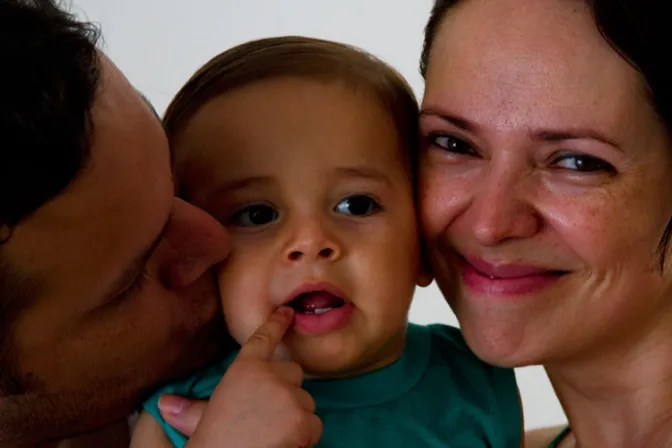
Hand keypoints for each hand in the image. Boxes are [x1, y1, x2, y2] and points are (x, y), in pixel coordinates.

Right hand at [158, 307, 321, 447]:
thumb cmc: (213, 442)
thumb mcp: (201, 418)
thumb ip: (190, 406)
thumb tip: (163, 403)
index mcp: (244, 369)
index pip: (263, 339)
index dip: (277, 323)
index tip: (288, 312)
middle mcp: (269, 375)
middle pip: (293, 372)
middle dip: (288, 391)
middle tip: (269, 415)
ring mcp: (289, 395)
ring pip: (306, 401)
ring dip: (297, 416)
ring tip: (273, 434)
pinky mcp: (303, 418)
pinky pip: (315, 424)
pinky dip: (306, 437)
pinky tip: (286, 444)